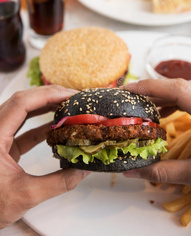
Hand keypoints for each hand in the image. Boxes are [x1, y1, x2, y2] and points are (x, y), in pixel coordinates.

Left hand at [0, 85, 89, 228]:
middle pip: (22, 101)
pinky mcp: (3, 145)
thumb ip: (58, 183)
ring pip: (22, 111)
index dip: (47, 95)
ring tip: (67, 106)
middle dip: (49, 96)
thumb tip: (84, 170)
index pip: (21, 103)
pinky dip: (41, 124)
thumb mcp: (25, 195)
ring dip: (45, 106)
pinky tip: (57, 125)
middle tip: (73, 98)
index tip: (70, 96)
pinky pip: (23, 127)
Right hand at [122, 78, 190, 186]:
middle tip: (129, 100)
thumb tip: (132, 172)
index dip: (149, 87)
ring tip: (144, 109)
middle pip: (179, 86)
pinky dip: (174, 102)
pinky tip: (164, 114)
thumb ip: (164, 172)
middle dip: (151, 91)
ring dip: (162, 97)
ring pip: (185, 90)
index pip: (176, 89)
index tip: (126, 90)